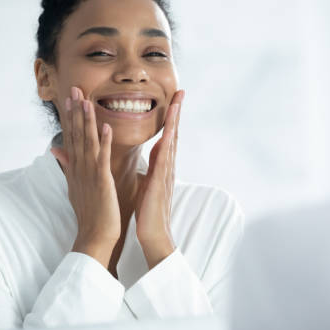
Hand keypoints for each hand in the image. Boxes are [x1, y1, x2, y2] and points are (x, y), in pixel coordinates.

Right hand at [50, 86, 119, 267]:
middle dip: (75, 111)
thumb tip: (55, 150)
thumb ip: (67, 165)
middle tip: (74, 89)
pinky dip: (103, 142)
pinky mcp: (101, 181)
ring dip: (86, 121)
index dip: (70, 117)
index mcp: (75, 168)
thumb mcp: (74, 186)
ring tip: (86, 101)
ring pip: (87, 142)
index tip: (70, 98)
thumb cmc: (90, 212)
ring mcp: (89, 174)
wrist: (95, 235)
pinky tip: (105, 127)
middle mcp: (79, 168)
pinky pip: (102, 158)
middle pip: (76, 135)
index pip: (71, 137)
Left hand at [135, 90, 184, 268]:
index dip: (170, 118)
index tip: (173, 100)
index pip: (167, 137)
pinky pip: (164, 160)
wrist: (154, 236)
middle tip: (181, 93)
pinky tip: (168, 132)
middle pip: (174, 134)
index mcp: (162, 167)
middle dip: (177, 113)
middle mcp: (168, 167)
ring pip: (171, 143)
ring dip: (174, 122)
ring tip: (177, 104)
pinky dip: (167, 145)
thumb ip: (152, 168)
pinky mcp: (161, 184)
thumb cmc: (149, 212)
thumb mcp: (148, 184)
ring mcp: (167, 174)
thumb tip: (152, 156)